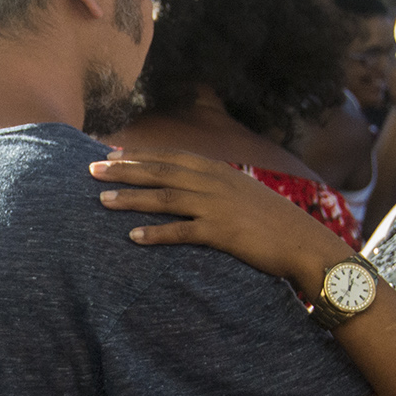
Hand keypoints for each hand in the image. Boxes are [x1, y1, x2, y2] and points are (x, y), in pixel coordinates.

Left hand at [90, 147, 349, 296]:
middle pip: (160, 172)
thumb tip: (192, 185)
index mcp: (217, 170)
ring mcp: (217, 206)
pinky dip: (156, 233)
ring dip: (131, 198)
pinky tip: (133, 237)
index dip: (138, 155)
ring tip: (101, 201)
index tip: (110, 154)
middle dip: (124, 170)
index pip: (169, 157)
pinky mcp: (221, 233)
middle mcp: (214, 182)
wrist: (304, 242)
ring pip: (165, 197)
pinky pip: (181, 232)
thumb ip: (216, 185)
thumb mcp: (243, 192)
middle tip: (91, 170)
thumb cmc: (273, 221)